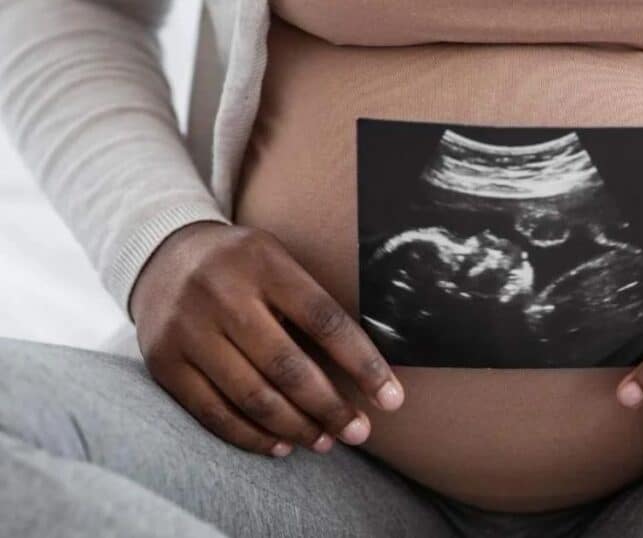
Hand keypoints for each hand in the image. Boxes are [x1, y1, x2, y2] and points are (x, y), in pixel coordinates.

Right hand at [131, 222, 403, 457]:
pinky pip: (213, 412)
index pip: (325, 321)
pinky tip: (280, 445)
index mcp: (264, 264)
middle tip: (359, 432)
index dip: (363, 364)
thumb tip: (366, 368)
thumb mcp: (277, 261)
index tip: (392, 399)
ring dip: (295, 427)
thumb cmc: (242, 266)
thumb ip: (311, 303)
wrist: (160, 254)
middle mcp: (223, 294)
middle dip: (330, 407)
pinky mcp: (164, 361)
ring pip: (252, 396)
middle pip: (288, 366)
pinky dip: (251, 436)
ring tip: (324, 441)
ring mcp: (188, 329)